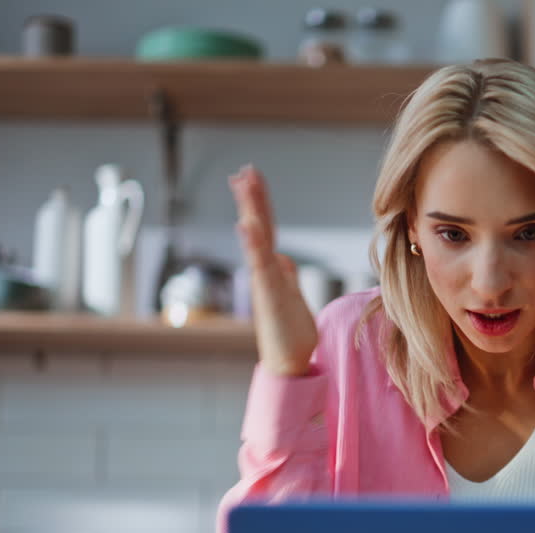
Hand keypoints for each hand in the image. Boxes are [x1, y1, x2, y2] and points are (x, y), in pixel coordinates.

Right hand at [229, 165, 317, 375]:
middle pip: (259, 227)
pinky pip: (259, 264)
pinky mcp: (268, 294)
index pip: (267, 228)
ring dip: (250, 211)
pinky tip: (245, 225)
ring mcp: (265, 281)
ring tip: (242, 185)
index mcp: (273, 268)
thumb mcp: (292, 295)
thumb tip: (283, 258)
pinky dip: (252, 244)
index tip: (252, 176)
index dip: (261, 203)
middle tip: (243, 170)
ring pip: (257, 239)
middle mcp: (265, 271)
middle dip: (251, 198)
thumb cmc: (290, 332)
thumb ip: (286, 275)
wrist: (288, 361)